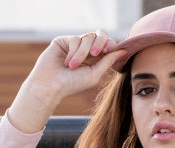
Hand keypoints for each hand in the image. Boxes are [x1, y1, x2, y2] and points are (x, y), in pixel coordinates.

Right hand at [8, 30, 126, 132]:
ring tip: (72, 66)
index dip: (111, 44)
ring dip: (82, 53)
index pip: (108, 44)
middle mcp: (85, 49)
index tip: (109, 50)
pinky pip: (75, 39)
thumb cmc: (71, 84)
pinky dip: (73, 51)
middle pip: (101, 34)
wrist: (50, 85)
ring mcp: (74, 44)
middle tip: (96, 53)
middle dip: (101, 42)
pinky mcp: (63, 41)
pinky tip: (66, 62)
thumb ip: (108, 61)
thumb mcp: (94, 74)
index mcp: (95, 58)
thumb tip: (123, 50)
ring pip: (88, 37)